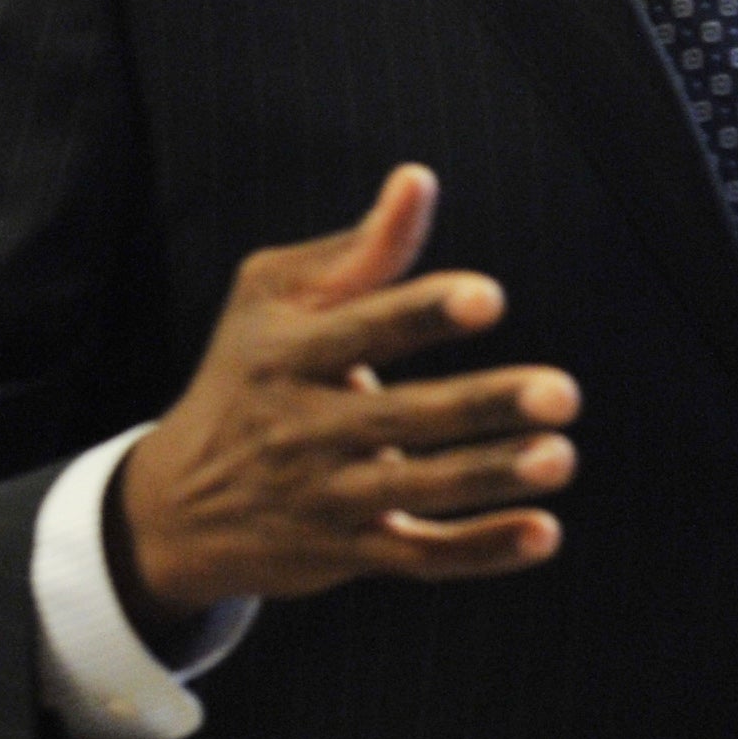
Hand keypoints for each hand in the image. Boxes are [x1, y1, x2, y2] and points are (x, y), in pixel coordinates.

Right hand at [114, 165, 578, 623]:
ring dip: (493, 477)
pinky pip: (421, 559)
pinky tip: (544, 533)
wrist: (174, 505)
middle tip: (563, 392)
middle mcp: (302, 428)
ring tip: (560, 457)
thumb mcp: (273, 298)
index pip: (361, 329)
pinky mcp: (346, 554)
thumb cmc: (247, 371)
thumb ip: (357, 250)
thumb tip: (419, 179)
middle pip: (403, 419)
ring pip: (418, 492)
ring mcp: (324, 498)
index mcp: (287, 353)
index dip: (424, 312)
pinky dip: (482, 551)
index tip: (490, 297)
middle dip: (484, 406)